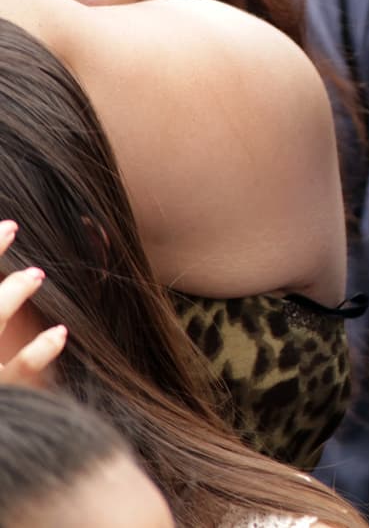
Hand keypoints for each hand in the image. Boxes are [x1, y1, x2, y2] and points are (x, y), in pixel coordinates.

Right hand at [0, 220, 66, 386]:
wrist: (6, 445)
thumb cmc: (9, 386)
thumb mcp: (10, 352)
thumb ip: (9, 307)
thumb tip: (33, 263)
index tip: (7, 225)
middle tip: (11, 226)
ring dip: (8, 297)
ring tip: (37, 274)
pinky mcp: (0, 397)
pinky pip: (16, 372)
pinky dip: (39, 352)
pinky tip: (60, 333)